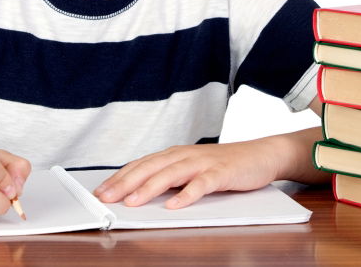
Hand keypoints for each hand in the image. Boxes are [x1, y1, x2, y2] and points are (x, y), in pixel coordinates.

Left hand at [93, 139, 280, 209]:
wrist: (260, 155)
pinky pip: (202, 184)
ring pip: (171, 174)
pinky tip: (175, 205)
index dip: (119, 178)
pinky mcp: (221, 172)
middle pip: (150, 167)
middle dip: (125, 183)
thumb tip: (140, 195)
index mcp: (174, 155)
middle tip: (106, 198)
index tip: (100, 192)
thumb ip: (169, 179)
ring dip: (150, 188)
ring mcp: (203, 163)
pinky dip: (187, 193)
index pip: (141, 165)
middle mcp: (185, 155)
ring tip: (132, 202)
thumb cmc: (223, 165)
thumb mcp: (191, 170)